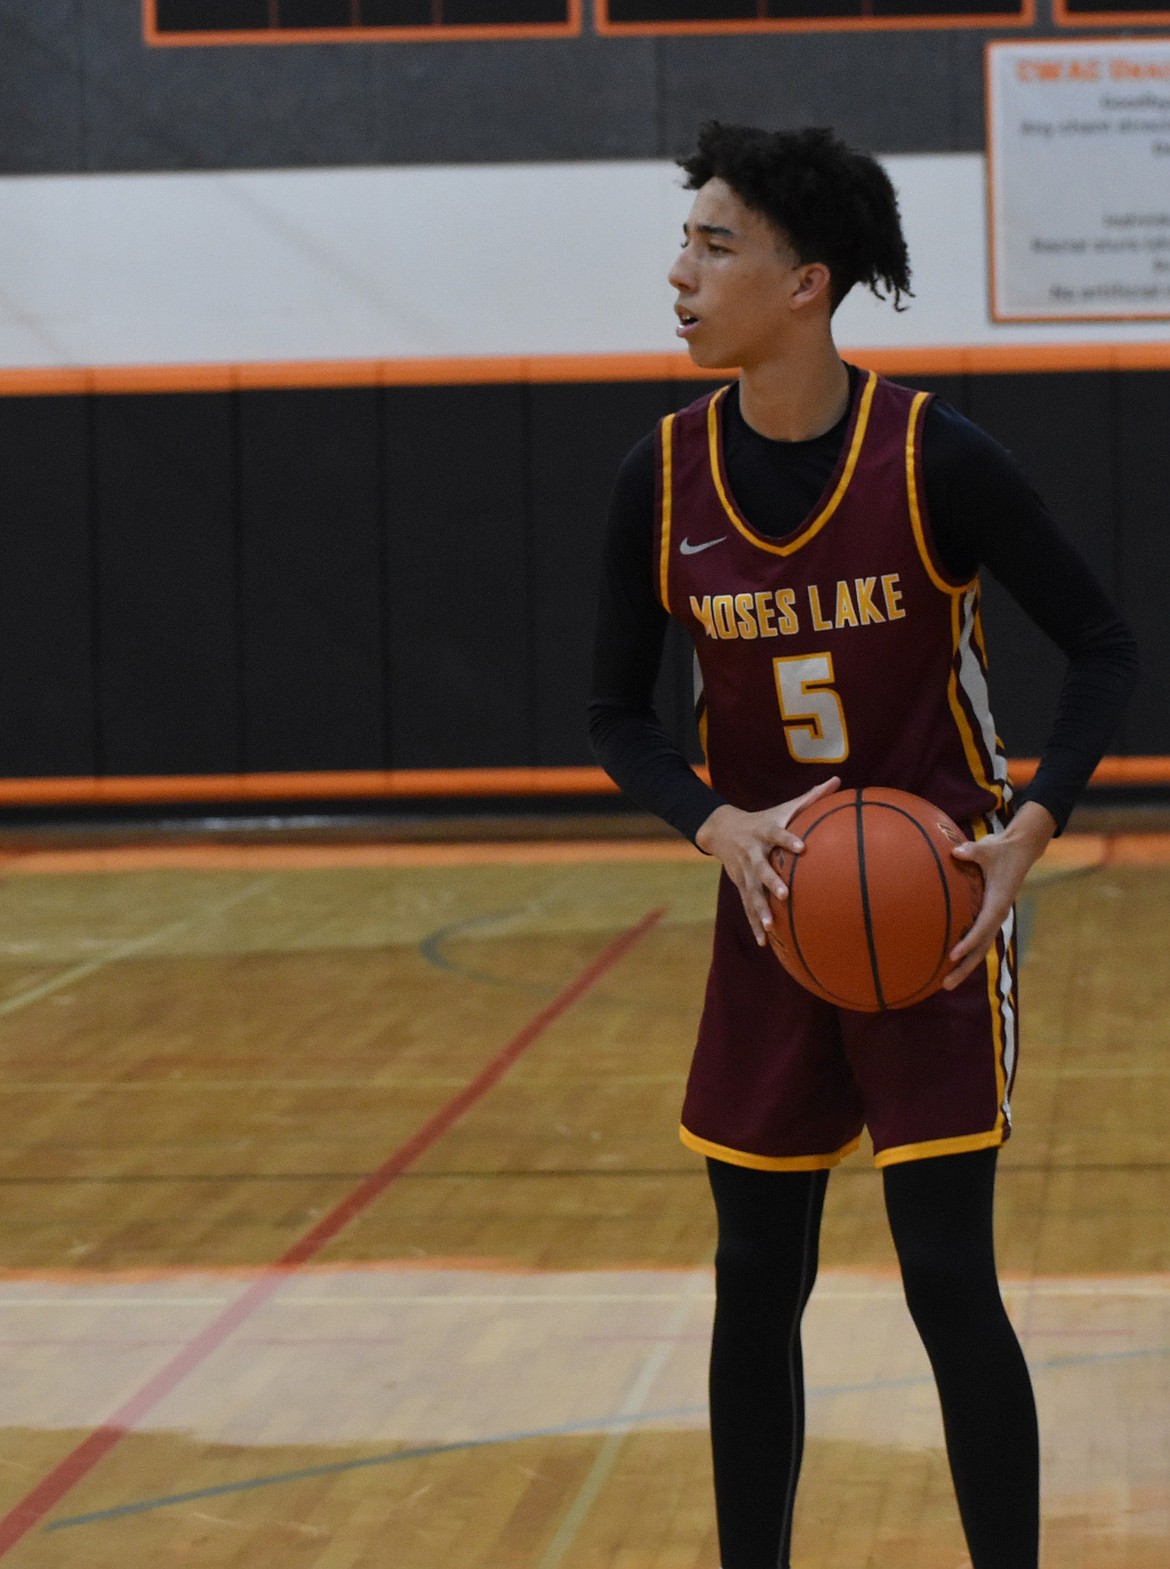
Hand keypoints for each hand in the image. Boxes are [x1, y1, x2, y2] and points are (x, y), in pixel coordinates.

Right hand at [695, 777, 841, 945]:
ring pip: (751, 892)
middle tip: (784, 894)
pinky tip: (765, 942)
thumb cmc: (764, 818)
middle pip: (760, 868)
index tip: (802, 847)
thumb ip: (812, 798)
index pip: (776, 834)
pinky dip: (755, 924)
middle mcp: (752, 853)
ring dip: (760, 909)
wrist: (722, 829)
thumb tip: (839, 780)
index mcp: (764, 831)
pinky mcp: (740, 885)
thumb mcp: (784, 807)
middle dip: (770, 882)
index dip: (787, 840)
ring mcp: (744, 872)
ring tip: (771, 925)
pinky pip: (747, 906)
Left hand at [942, 800, 1056, 988]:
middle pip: (981, 948)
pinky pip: (976, 939)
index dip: (969, 941)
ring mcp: (994, 917)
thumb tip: (956, 851)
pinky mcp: (989, 916)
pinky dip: (965, 952)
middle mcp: (997, 914)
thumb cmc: (1001, 849)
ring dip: (964, 967)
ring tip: (945, 984)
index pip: (982, 926)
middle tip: (946, 985)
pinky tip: (948, 963)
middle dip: (964, 967)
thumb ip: (973, 851)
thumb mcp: (989, 847)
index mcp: (998, 902)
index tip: (953, 955)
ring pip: (979, 948)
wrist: (1019, 851)